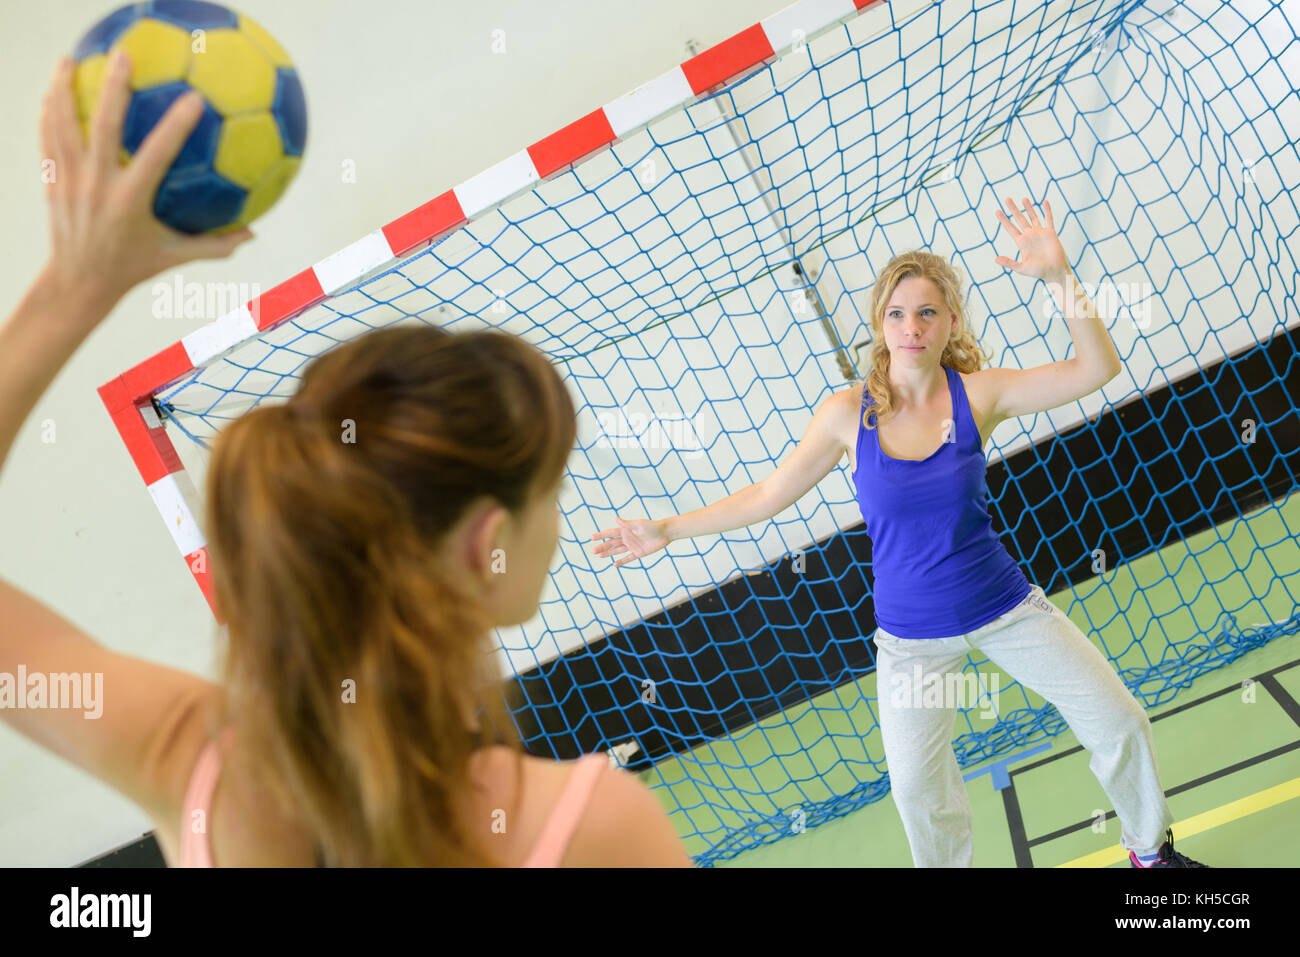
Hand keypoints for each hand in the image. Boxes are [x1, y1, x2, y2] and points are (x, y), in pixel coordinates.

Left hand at [38, 52, 251, 319]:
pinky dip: (49, 111)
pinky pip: (48, 137)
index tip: (194, 98)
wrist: (79, 282)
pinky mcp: (52, 179)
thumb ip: (215, 245)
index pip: (156, 155)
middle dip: (114, 88)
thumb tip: (253, 233)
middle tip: (126, 55)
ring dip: (65, 88)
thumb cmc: (132, 268)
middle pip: (103, 127)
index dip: (175, 125)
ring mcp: (70, 180)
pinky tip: (53, 90)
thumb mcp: (175, 258)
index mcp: (130, 201)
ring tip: (72, 58)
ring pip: (64, 124)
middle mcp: (97, 185)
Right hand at [589, 517, 669, 566]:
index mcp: (626, 530)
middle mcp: (627, 538)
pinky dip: (622, 561)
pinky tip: (614, 565)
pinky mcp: (638, 553)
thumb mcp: (640, 524)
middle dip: (602, 547)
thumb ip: (628, 524)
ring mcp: (632, 546)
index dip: (601, 535)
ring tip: (599, 556)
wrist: (665, 533)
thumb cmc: (653, 526)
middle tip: (593, 551)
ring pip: (617, 551)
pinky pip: (628, 558)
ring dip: (608, 553)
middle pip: (612, 543)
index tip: (592, 537)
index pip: (610, 533)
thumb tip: (616, 519)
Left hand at [993, 196, 1068, 283]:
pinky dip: (1047, 210)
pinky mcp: (1050, 233)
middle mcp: (1030, 235)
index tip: (997, 211)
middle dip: (1013, 209)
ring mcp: (1040, 233)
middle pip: (1019, 219)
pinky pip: (1049, 219)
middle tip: (1007, 199)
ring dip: (1028, 208)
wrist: (1054, 271)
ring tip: (1023, 198)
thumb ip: (1009, 263)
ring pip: (1033, 217)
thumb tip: (995, 260)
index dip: (1003, 220)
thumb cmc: (1038, 272)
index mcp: (1021, 242)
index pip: (1010, 228)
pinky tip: (1044, 202)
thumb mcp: (1021, 268)